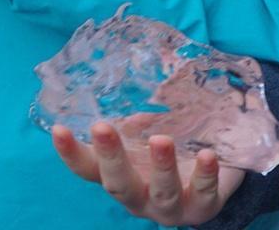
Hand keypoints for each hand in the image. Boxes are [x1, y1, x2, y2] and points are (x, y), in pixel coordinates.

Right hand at [51, 122, 242, 226]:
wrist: (220, 166)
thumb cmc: (174, 144)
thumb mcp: (149, 128)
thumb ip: (138, 113)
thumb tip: (130, 70)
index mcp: (119, 176)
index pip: (88, 169)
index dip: (71, 153)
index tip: (58, 129)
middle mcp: (139, 197)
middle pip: (118, 184)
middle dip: (111, 157)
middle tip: (102, 127)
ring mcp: (170, 207)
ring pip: (161, 193)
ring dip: (160, 166)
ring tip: (161, 139)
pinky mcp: (202, 208)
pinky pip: (204, 194)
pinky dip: (204, 175)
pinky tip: (207, 155)